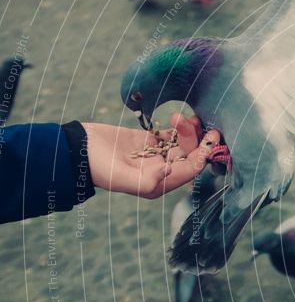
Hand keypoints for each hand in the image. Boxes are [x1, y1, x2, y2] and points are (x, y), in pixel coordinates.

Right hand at [84, 114, 220, 198]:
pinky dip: (180, 127)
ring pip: (183, 144)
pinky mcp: (148, 140)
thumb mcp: (120, 177)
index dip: (203, 156)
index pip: (189, 171)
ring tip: (189, 117)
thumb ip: (146, 180)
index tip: (211, 141)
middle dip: (199, 141)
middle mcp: (161, 172)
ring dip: (190, 132)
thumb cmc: (96, 167)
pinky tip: (184, 117)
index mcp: (158, 184)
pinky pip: (171, 135)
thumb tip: (169, 170)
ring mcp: (155, 155)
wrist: (75, 149)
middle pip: (189, 157)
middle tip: (204, 125)